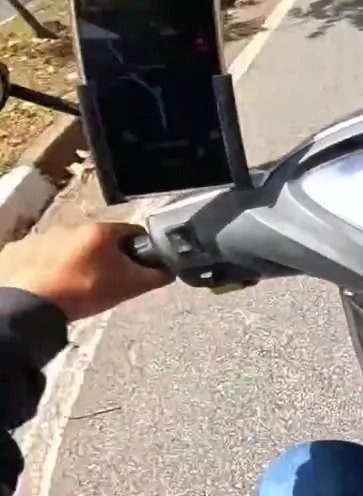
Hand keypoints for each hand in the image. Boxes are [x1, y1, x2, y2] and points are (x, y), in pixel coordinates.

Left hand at [0, 223, 173, 320]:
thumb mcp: (130, 286)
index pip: (135, 233)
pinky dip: (54, 266)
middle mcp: (75, 225)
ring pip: (75, 246)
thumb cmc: (84, 291)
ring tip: (80, 286)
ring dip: (82, 260)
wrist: (31, 305)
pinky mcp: (23, 249)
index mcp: (103, 230)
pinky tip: (56, 285)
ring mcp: (47, 236)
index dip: (142, 251)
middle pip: (103, 240)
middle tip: (110, 281)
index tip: (139, 269)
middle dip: (110, 257)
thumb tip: (171, 270)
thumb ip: (156, 276)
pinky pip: (48, 255)